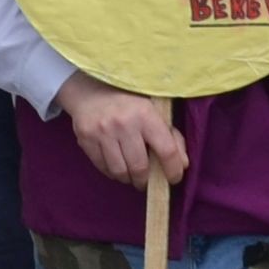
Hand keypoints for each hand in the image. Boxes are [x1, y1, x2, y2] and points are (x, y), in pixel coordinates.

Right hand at [60, 76, 188, 193]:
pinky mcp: (85, 139)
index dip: (173, 170)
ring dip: (128, 178)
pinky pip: (102, 168)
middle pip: (139, 167)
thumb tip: (182, 164)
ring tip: (131, 174)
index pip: (166, 150)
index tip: (174, 178)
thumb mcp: (154, 110)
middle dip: (145, 179)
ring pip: (119, 172)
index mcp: (145, 114)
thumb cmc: (128, 101)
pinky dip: (112, 173)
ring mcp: (102, 132)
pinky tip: (117, 165)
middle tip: (147, 179)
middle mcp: (123, 124)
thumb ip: (172, 136)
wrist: (89, 89)